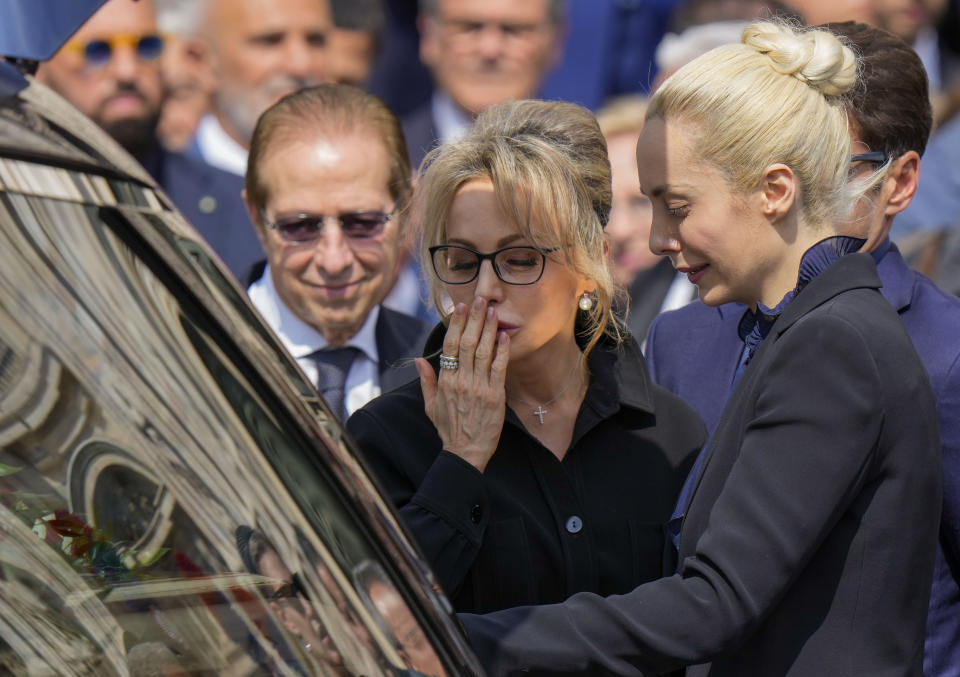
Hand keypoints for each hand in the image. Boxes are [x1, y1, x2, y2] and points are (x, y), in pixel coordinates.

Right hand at [416, 297, 509, 472]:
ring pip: (484, 351)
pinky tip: (504, 336)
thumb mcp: (430, 406)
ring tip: (494, 311)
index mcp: (445, 381)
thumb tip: (419, 360)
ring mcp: (479, 387)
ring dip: (489, 329)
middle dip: (475, 319)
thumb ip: (426, 381)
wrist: (466, 452)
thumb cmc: (449, 429)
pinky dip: (502, 350)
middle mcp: (461, 381)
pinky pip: (499, 368)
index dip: (456, 324)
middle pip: (468, 342)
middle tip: (481, 300)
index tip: (461, 308)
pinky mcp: (495, 395)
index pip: (450, 345)